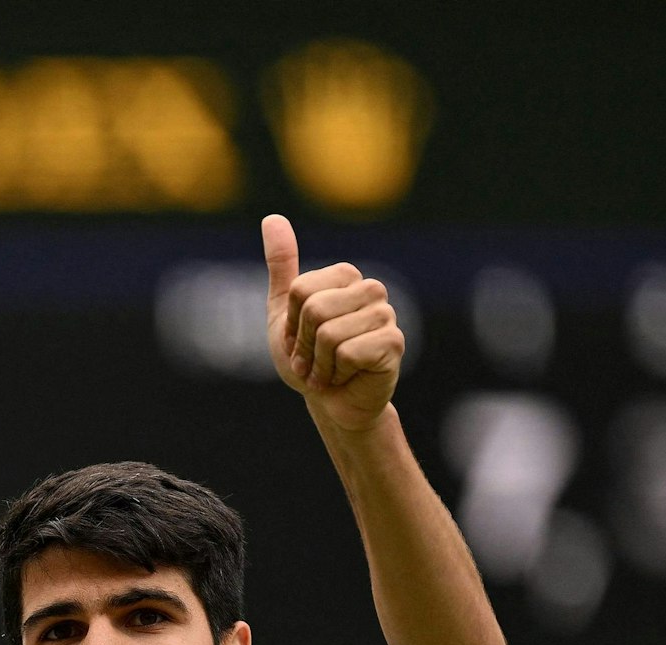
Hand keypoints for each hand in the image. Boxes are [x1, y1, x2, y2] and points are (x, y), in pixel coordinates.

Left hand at [261, 214, 401, 431]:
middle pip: (315, 309)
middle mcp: (371, 289)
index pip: (301, 290)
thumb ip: (282, 266)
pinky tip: (346, 377)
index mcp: (346, 277)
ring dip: (319, 364)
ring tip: (330, 370)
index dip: (293, 324)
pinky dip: (336, 373)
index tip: (301, 341)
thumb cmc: (310, 360)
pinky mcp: (393, 343)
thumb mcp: (285, 313)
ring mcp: (386, 315)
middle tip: (314, 361)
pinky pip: (347, 353)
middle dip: (304, 346)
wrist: (332, 404)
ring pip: (329, 334)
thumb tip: (272, 217)